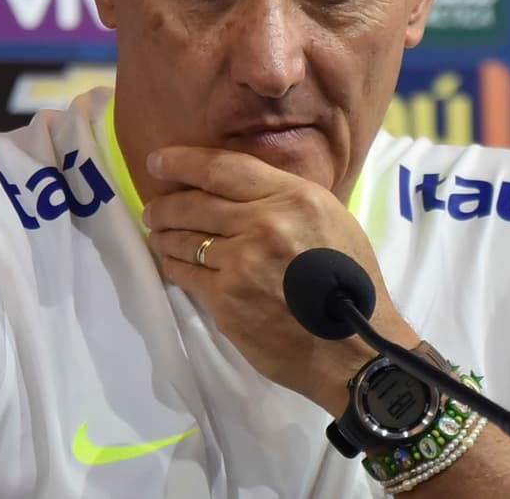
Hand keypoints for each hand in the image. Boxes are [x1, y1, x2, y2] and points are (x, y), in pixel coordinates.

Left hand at [142, 145, 418, 414]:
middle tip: (153, 206)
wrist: (355, 346)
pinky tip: (170, 262)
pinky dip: (172, 264)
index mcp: (293, 196)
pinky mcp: (225, 299)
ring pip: (183, 237)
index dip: (182, 162)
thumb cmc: (350, 282)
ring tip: (158, 233)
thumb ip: (284, 198)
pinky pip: (184, 273)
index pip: (223, 168)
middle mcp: (264, 222)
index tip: (158, 162)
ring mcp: (241, 262)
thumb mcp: (330, 219)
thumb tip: (236, 189)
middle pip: (194, 202)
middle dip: (165, 202)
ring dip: (163, 233)